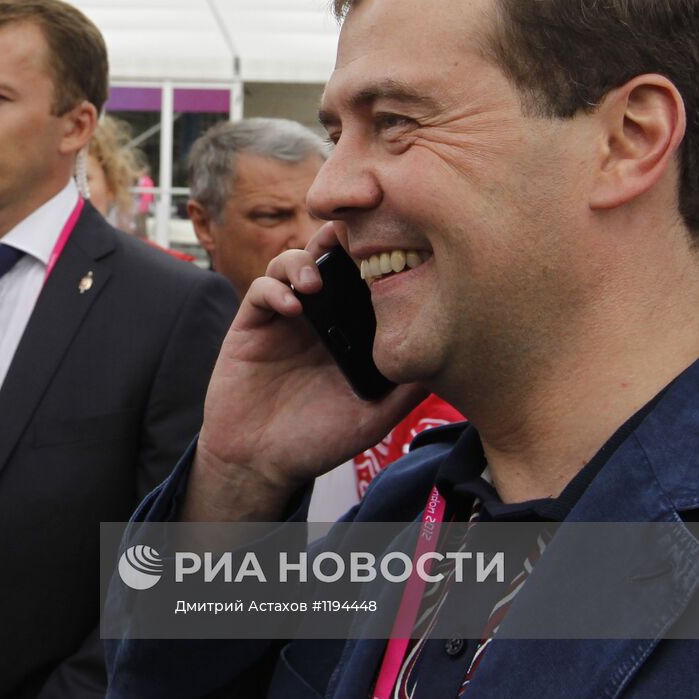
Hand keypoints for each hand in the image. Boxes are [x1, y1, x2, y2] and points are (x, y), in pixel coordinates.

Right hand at [183, 222, 426, 521]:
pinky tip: (292, 308)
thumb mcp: (373, 417)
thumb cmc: (317, 440)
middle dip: (338, 237)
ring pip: (291, 263)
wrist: (261, 461)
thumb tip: (447, 364)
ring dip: (304, 262)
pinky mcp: (251, 325)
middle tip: (349, 237)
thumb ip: (405, 391)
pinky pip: (261, 291)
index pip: (363, 275)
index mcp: (349, 328)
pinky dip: (275, 289)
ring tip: (316, 283)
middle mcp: (318, 316)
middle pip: (326, 256)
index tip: (392, 241)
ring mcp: (283, 318)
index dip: (374, 252)